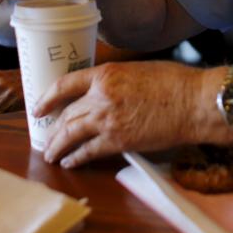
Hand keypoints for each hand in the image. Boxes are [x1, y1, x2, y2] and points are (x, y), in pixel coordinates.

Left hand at [34, 61, 216, 167]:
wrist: (193, 102)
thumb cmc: (174, 82)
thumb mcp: (137, 70)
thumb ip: (115, 81)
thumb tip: (103, 92)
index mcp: (105, 74)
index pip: (64, 84)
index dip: (47, 98)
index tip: (39, 108)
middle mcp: (100, 96)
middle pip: (66, 114)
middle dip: (52, 128)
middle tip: (45, 138)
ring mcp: (107, 120)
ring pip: (71, 134)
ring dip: (57, 146)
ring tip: (50, 154)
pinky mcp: (118, 141)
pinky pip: (88, 151)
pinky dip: (76, 158)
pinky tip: (70, 162)